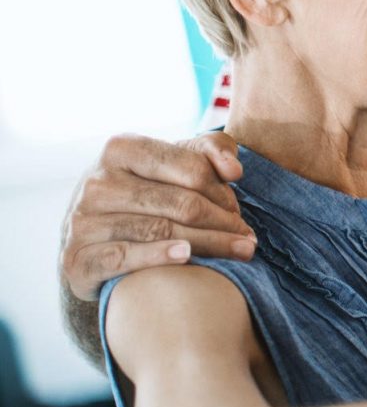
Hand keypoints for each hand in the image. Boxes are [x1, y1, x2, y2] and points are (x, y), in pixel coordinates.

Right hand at [62, 133, 256, 301]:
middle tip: (248, 238)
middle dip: (223, 222)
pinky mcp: (78, 257)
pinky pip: (125, 256)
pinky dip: (159, 257)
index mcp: (122, 149)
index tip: (240, 210)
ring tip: (241, 252)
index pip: (191, 168)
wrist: (94, 239)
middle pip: (181, 203)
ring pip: (161, 231)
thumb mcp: (175, 162)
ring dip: (211, 244)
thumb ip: (210, 150)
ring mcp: (83, 219)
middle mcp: (97, 181)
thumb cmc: (147, 192)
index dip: (223, 192)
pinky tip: (187, 258)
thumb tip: (234, 170)